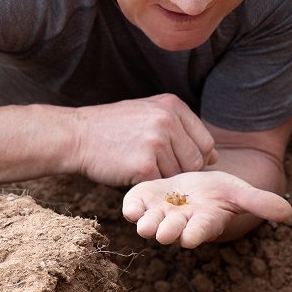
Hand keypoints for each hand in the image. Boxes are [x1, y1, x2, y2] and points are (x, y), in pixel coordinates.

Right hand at [71, 94, 217, 186]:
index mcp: (172, 105)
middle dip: (182, 171)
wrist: (77, 136)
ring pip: (179, 175)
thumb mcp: (148, 113)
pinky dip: (149, 185)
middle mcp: (167, 120)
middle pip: (196, 161)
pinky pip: (160, 184)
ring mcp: (157, 142)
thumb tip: (214, 155)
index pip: (205, 141)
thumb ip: (180, 128)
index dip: (196, 158)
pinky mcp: (145, 165)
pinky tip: (132, 173)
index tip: (176, 162)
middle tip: (158, 169)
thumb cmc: (112, 128)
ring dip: (164, 179)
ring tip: (141, 167)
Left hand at [122, 170, 291, 247]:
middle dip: (169, 231)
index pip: (200, 232)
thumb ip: (260, 202)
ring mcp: (158, 213)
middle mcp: (179, 222)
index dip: (196, 234)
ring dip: (147, 225)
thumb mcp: (238, 192)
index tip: (191, 236)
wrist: (190, 179)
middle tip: (165, 232)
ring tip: (144, 224)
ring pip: (149, 224)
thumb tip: (289, 213)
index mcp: (203, 222)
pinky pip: (132, 208)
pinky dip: (130, 208)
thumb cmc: (216, 191)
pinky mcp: (141, 201)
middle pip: (173, 231)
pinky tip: (131, 206)